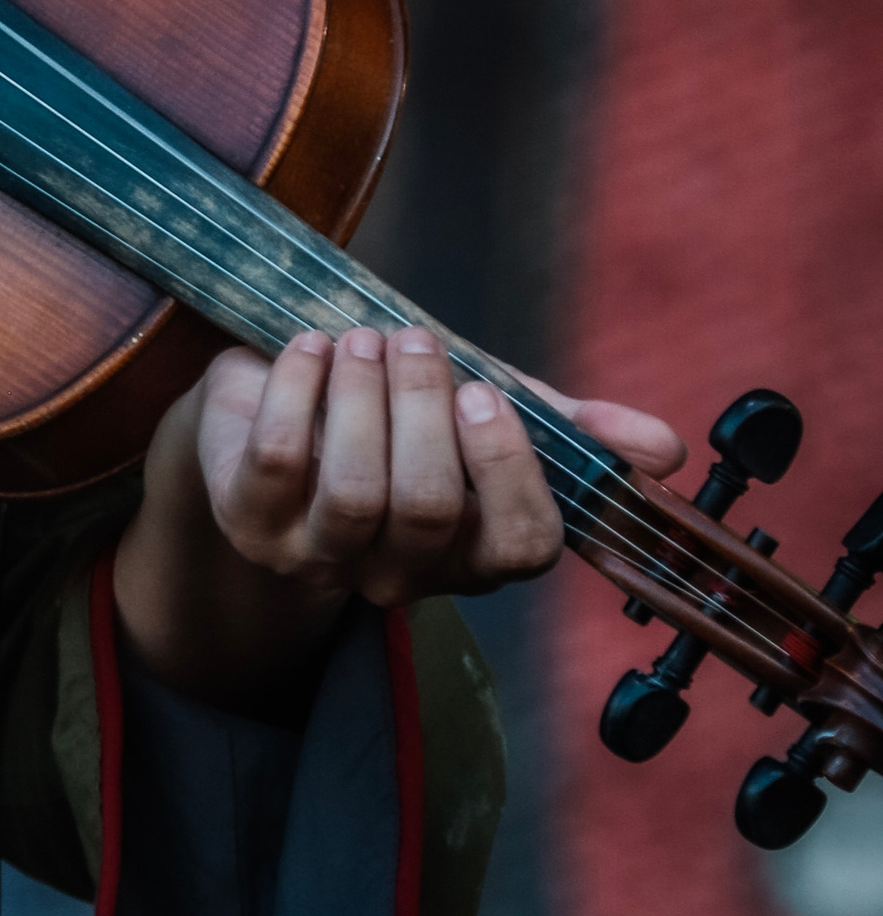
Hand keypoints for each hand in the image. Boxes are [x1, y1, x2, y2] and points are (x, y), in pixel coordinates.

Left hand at [111, 324, 685, 712]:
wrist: (265, 406)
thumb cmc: (393, 413)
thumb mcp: (481, 412)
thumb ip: (568, 429)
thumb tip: (667, 450)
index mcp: (471, 554)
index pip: (520, 547)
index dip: (507, 467)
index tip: (484, 391)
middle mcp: (398, 574)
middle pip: (430, 509)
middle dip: (424, 409)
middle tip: (414, 340)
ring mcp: (319, 557)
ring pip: (357, 494)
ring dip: (365, 399)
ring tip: (363, 340)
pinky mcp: (249, 522)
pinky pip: (281, 460)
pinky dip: (297, 389)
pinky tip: (308, 348)